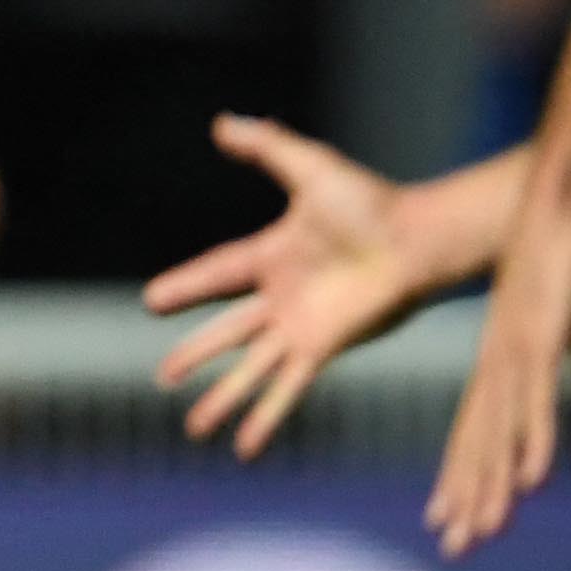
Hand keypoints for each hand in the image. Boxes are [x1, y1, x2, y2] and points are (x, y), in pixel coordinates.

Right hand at [144, 114, 427, 456]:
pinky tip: (247, 446)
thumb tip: (222, 123)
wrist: (420, 240)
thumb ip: (267, 146)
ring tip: (194, 428)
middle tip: (162, 376)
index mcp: (273, 256)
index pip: (218, 273)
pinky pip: (286, 388)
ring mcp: (301, 328)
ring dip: (222, 398)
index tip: (151, 302)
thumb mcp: (310, 169)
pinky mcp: (322, 349)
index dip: (185, 286)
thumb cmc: (373, 202)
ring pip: (249, 369)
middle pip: (226, 332)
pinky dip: (265, 418)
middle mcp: (282, 298)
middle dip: (195, 354)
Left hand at [428, 198, 570, 556]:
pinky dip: (533, 442)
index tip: (444, 521)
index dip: (459, 479)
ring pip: (500, 435)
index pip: (472, 435)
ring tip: (486, 533)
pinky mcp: (540, 344)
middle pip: (476, 446)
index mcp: (500, 367)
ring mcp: (515, 358)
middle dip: (466, 498)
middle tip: (453, 547)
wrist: (557, 210)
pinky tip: (533, 482)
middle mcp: (496, 369)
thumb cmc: (566, 263)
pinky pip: (537, 403)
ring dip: (495, 486)